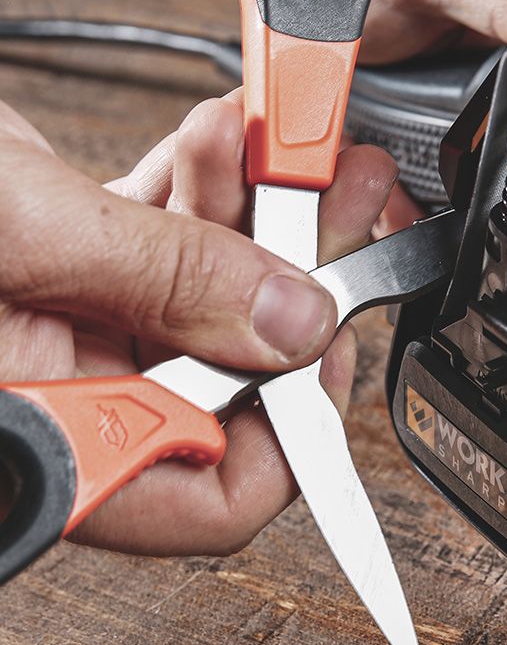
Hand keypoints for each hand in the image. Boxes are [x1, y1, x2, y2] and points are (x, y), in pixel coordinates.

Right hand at [0, 92, 397, 555]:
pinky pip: (162, 254)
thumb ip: (166, 281)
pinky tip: (214, 144)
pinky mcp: (65, 279)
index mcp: (38, 437)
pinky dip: (197, 197)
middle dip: (295, 279)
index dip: (297, 426)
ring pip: (208, 307)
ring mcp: (64, 341)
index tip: (333, 335)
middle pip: (232, 381)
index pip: (212, 500)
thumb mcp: (16, 226)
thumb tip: (296, 325)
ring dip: (254, 220)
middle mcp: (59, 404)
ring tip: (280, 147)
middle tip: (337, 202)